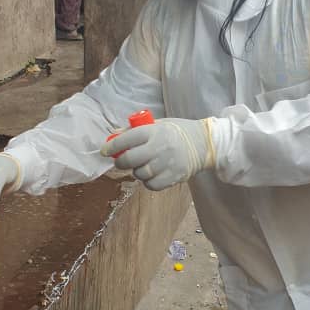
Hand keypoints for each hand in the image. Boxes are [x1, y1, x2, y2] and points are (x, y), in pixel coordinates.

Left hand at [101, 118, 215, 190]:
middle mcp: (160, 147)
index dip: (112, 146)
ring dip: (137, 171)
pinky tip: (152, 174)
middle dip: (121, 162)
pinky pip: (152, 185)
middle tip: (121, 161)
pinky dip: (148, 181)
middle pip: (130, 159)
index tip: (105, 150)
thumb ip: (135, 130)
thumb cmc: (177, 132)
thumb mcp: (158, 124)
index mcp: (155, 131)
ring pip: (140, 174)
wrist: (204, 143)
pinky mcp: (174, 176)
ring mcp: (167, 163)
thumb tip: (113, 135)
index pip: (127, 139)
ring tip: (144, 165)